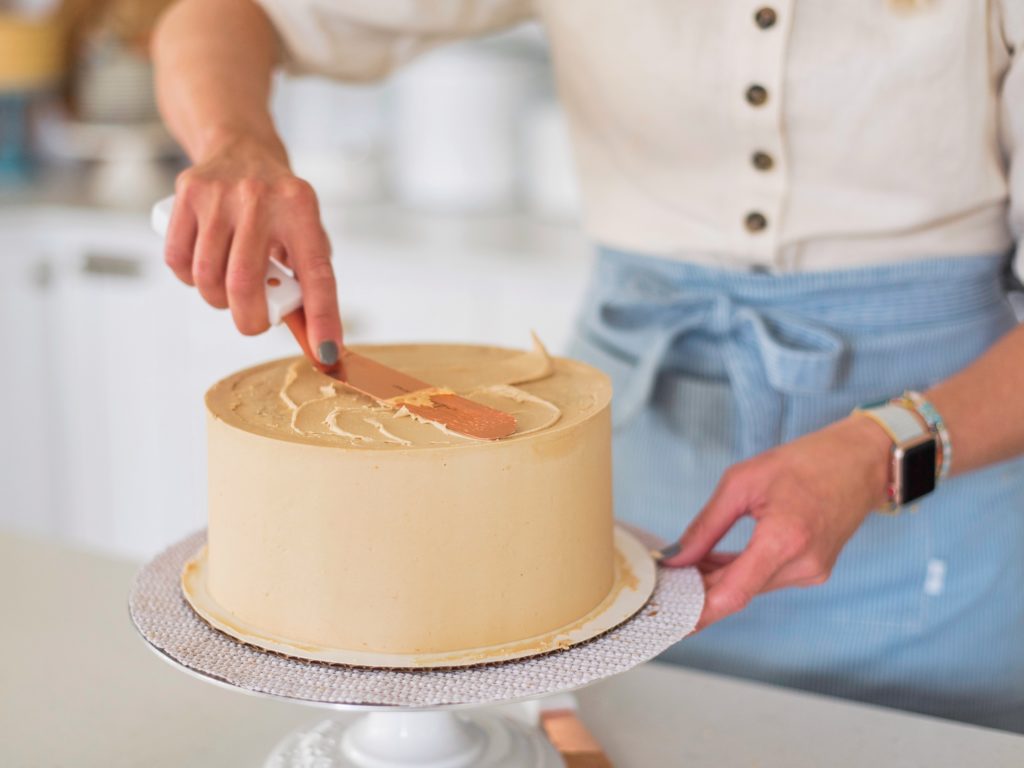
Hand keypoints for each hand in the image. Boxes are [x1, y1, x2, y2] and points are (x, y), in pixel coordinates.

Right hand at [163, 132, 341, 362]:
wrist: (241, 146)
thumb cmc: (278, 205)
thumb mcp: (303, 231)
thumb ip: (305, 278)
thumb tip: (312, 337)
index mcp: (301, 208)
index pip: (316, 274)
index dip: (323, 317)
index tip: (326, 354)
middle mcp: (260, 198)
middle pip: (244, 284)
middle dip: (249, 319)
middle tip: (253, 323)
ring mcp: (220, 194)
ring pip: (207, 277)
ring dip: (216, 299)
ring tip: (227, 288)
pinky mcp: (187, 193)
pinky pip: (178, 260)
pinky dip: (189, 279)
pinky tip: (204, 268)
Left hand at [660, 414, 891, 629]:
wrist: (860, 461)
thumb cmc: (803, 463)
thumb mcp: (742, 482)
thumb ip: (706, 525)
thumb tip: (675, 557)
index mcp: (784, 540)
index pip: (734, 594)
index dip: (698, 613)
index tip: (669, 622)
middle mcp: (802, 565)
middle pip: (738, 592)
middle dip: (698, 590)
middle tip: (662, 581)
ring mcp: (812, 572)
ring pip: (751, 587)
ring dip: (717, 580)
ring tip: (683, 565)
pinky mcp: (814, 571)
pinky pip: (766, 579)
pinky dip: (739, 573)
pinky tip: (713, 563)